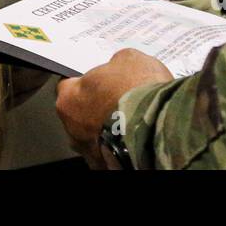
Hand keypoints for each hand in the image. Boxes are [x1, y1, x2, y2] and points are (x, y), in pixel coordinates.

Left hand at [55, 48, 172, 167]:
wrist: (158, 127)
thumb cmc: (137, 90)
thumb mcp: (128, 59)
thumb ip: (115, 65)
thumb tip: (118, 68)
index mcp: (68, 98)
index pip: (69, 86)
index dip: (87, 82)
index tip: (101, 80)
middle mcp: (71, 129)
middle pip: (80, 114)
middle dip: (96, 108)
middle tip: (119, 100)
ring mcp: (88, 152)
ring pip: (94, 137)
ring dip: (107, 130)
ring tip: (131, 121)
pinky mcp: (107, 167)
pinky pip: (110, 154)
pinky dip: (119, 146)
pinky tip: (135, 137)